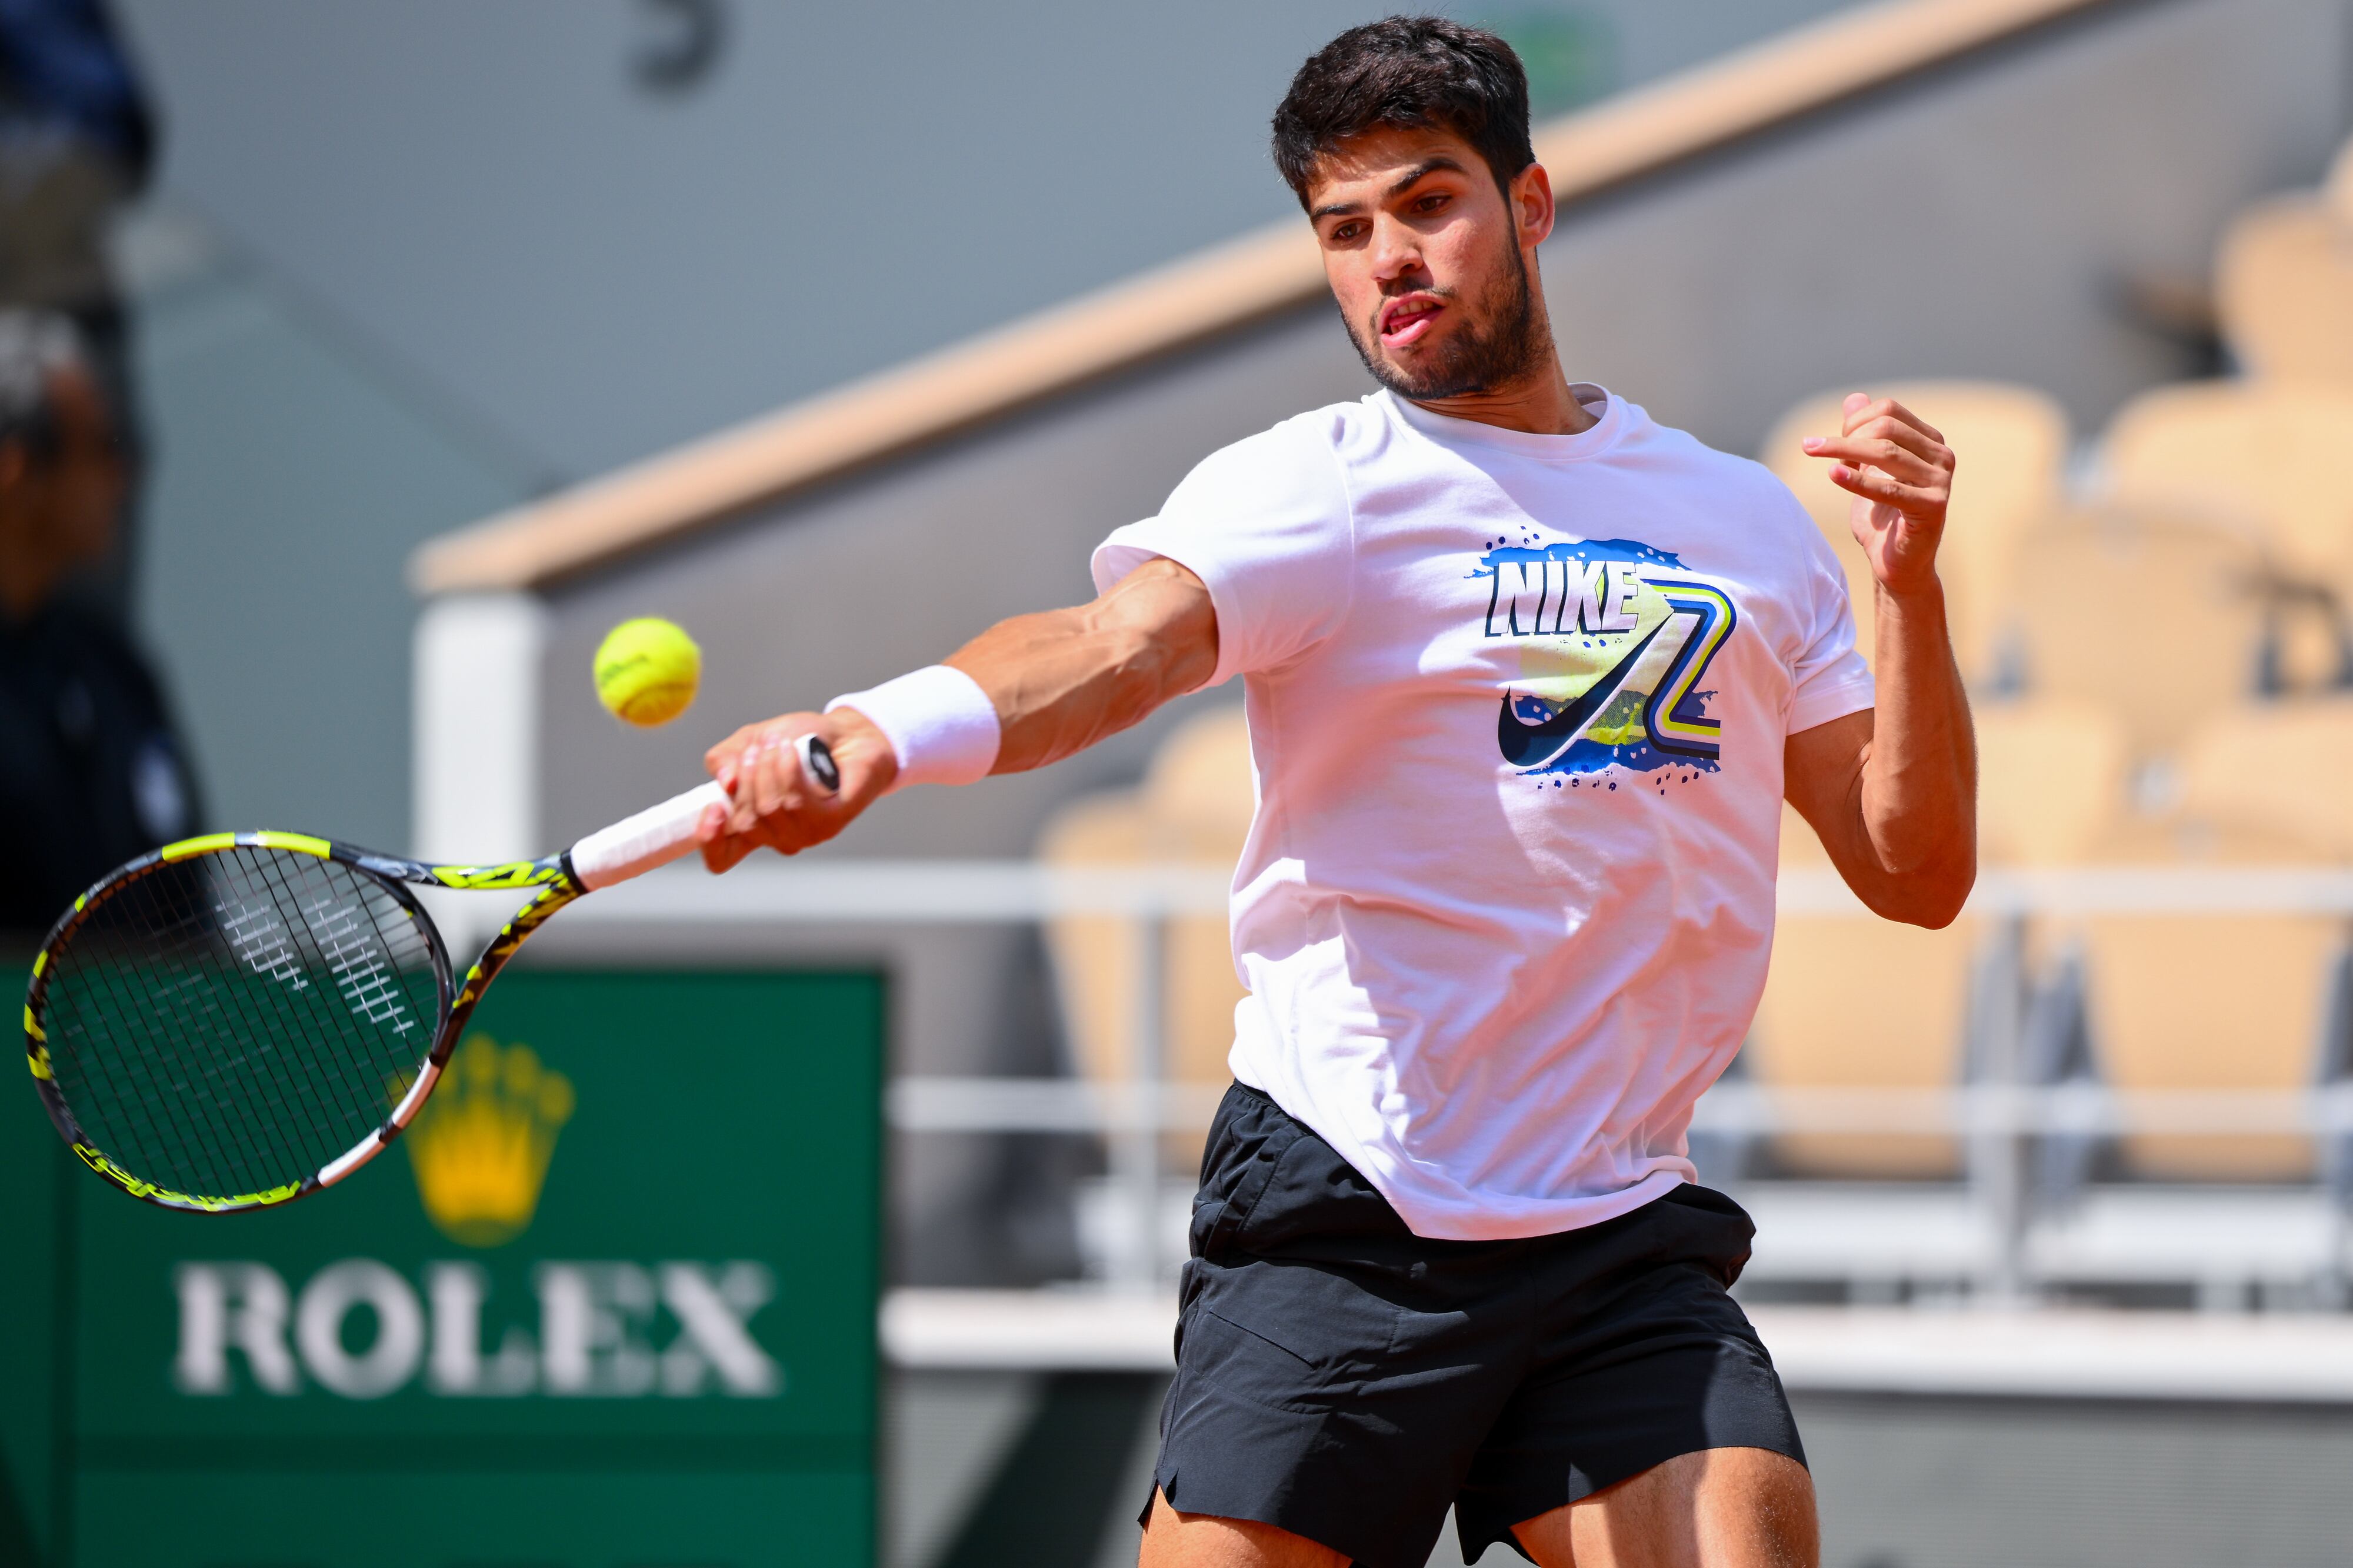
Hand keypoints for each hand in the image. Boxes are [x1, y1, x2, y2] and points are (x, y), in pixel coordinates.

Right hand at [695, 706, 897, 871]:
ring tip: (780, 744)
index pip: (720, 857)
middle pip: (744, 822)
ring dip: (768, 767)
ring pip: (769, 808)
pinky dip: (789, 770)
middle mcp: (776, 836)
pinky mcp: (830, 823)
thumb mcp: (749, 742)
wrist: (848, 732)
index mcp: (751, 825)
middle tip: (759, 749)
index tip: (713, 808)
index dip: (708, 840)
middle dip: (746, 776)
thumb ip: (724, 760)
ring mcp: (805, 834)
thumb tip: (725, 783)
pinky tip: (793, 751)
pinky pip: (796, 801)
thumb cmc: (798, 740)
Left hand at [1803, 393, 1955, 598]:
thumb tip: (1854, 398)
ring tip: (1810, 451)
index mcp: (1929, 441)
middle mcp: (1941, 456)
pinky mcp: (1933, 507)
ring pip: (1886, 453)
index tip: (1830, 442)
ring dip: (1841, 450)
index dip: (1855, 420)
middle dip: (1844, 435)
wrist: (1897, 564)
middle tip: (1812, 448)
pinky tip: (1832, 474)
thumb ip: (1863, 434)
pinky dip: (1858, 480)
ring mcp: (1941, 481)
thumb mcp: (1867, 470)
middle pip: (1886, 427)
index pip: (1890, 410)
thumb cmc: (1882, 517)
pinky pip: (1890, 488)